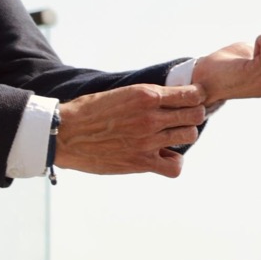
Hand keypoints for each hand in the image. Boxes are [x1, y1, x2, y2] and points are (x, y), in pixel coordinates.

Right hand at [55, 81, 207, 178]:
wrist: (65, 134)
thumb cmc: (87, 112)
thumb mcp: (120, 94)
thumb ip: (145, 97)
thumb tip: (165, 98)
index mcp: (145, 95)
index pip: (191, 94)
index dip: (195, 98)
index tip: (189, 101)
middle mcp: (151, 116)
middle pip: (195, 115)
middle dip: (191, 116)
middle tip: (179, 119)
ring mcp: (147, 140)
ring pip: (188, 136)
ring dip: (181, 136)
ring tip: (169, 137)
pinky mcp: (140, 162)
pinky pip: (175, 166)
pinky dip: (173, 162)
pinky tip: (162, 156)